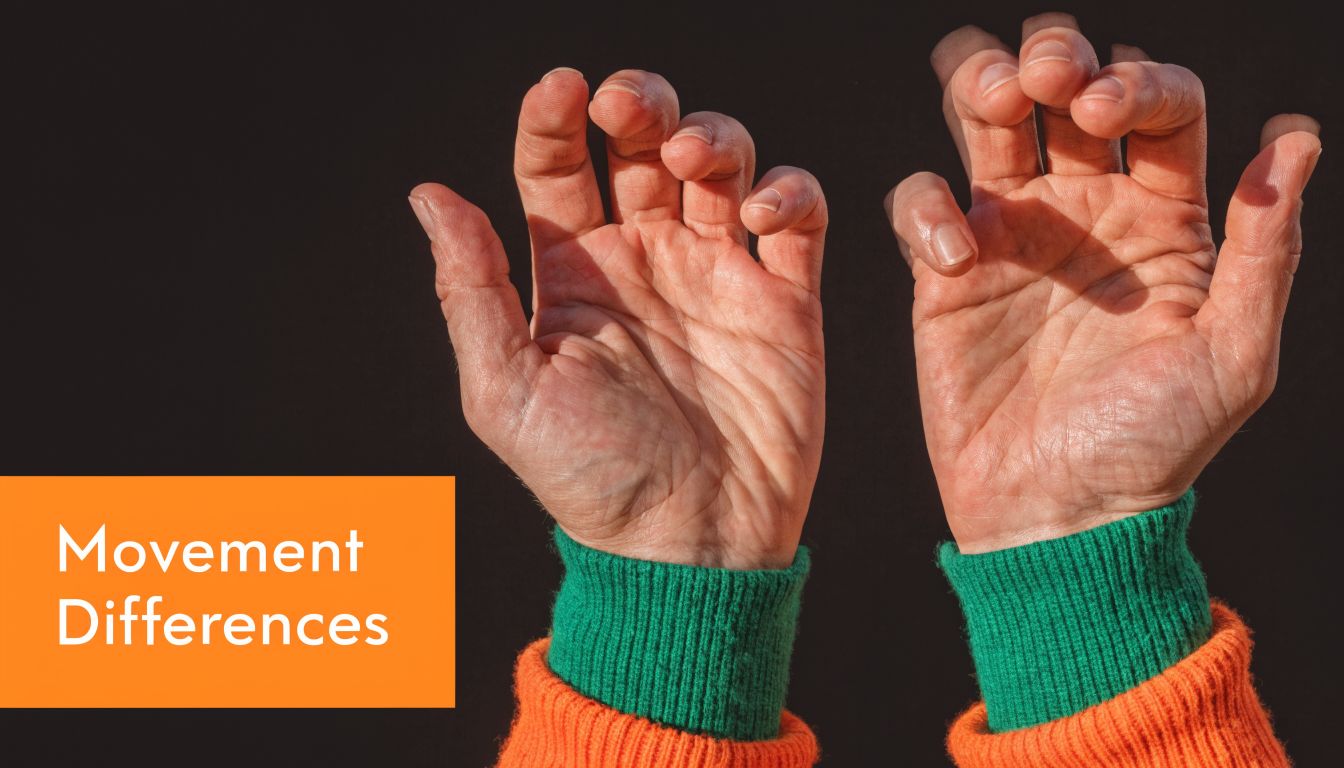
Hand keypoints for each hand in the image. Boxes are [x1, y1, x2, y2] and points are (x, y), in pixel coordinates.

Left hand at [409, 68, 826, 568]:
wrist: (690, 549)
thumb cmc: (589, 483)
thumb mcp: (506, 393)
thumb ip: (471, 290)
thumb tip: (428, 195)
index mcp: (571, 273)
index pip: (555, 168)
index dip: (554, 118)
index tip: (561, 89)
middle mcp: (643, 261)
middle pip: (642, 146)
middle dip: (641, 104)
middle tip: (631, 108)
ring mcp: (716, 275)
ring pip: (723, 163)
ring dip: (713, 136)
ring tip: (694, 162)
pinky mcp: (783, 302)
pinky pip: (798, 218)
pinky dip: (787, 192)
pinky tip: (758, 216)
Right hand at [886, 14, 1320, 552]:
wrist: (1058, 516)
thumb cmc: (1153, 448)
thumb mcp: (1234, 358)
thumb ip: (1265, 252)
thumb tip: (1296, 140)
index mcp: (1166, 220)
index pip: (1160, 109)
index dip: (1137, 81)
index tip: (1104, 108)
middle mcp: (1087, 211)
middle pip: (1066, 90)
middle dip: (1052, 56)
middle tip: (1042, 74)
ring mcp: (1012, 236)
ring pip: (986, 121)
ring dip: (981, 84)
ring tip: (991, 94)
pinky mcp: (945, 275)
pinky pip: (922, 204)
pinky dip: (927, 210)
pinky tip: (955, 258)